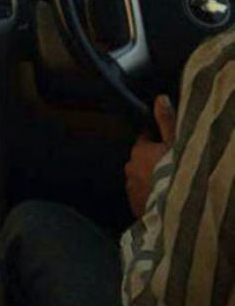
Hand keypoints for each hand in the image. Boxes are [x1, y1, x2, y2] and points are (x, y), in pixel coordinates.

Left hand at [124, 95, 176, 218]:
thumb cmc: (175, 171)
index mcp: (139, 150)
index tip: (164, 144)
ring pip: (140, 178)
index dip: (155, 141)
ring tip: (166, 184)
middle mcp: (130, 168)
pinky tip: (160, 198)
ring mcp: (131, 187)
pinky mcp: (134, 204)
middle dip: (151, 161)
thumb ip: (166, 120)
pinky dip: (148, 195)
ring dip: (149, 179)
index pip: (144, 140)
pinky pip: (140, 196)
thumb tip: (160, 98)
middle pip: (141, 160)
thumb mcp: (175, 142)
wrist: (173, 207)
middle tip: (168, 166)